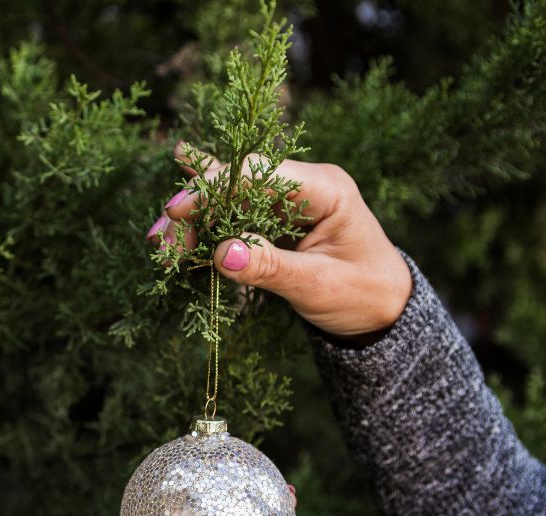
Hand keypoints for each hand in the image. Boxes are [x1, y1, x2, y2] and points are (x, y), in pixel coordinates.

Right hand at [149, 142, 412, 339]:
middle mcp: (303, 185)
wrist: (384, 312)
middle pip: (235, 183)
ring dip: (193, 221)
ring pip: (228, 199)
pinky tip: (178, 237)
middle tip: (160, 241)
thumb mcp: (318, 286)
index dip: (212, 188)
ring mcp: (287, 201)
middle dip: (194, 207)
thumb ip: (271, 268)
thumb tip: (223, 254)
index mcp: (324, 189)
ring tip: (161, 247)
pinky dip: (206, 230)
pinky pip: (233, 217)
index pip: (257, 174)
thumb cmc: (363, 295)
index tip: (177, 211)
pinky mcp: (275, 221)